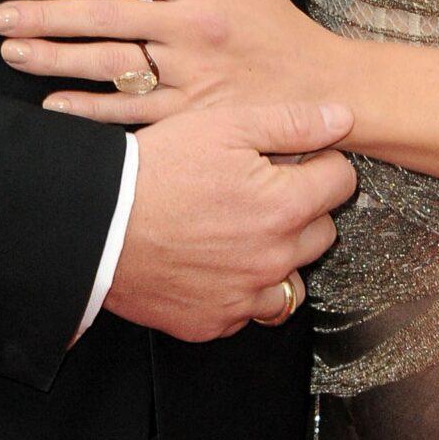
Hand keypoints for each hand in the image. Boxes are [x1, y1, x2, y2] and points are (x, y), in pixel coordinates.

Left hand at [0, 0, 336, 124]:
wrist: (326, 91)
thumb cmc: (280, 31)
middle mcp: (190, 28)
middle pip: (103, 16)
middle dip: (44, 17)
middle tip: (0, 19)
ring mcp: (189, 75)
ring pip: (109, 64)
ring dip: (55, 59)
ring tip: (14, 54)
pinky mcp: (191, 117)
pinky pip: (130, 113)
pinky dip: (88, 110)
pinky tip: (52, 105)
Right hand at [104, 98, 357, 342]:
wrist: (96, 225)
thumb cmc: (155, 170)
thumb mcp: (225, 126)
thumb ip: (292, 123)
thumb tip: (342, 118)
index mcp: (284, 206)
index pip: (340, 182)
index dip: (318, 162)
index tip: (290, 159)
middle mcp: (273, 258)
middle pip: (323, 231)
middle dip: (302, 207)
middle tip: (259, 190)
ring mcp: (245, 296)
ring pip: (291, 278)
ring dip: (278, 256)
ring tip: (238, 231)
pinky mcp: (214, 321)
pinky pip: (249, 309)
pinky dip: (241, 289)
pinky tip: (214, 262)